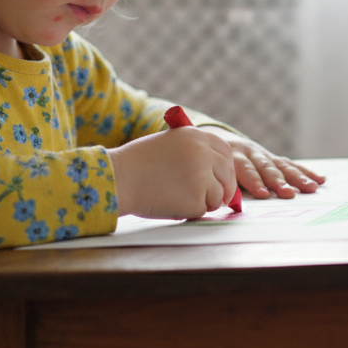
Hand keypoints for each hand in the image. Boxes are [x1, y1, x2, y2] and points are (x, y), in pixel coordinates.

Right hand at [106, 127, 235, 218]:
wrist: (119, 178)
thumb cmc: (136, 164)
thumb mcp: (168, 143)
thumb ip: (191, 151)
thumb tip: (214, 171)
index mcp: (195, 136)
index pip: (224, 151)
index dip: (226, 168)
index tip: (225, 179)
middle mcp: (203, 153)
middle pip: (227, 173)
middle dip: (226, 188)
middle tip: (222, 200)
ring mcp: (202, 175)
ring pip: (218, 194)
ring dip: (206, 202)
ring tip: (179, 198)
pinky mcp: (196, 197)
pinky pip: (202, 209)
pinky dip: (190, 211)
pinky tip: (171, 203)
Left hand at [204, 128, 325, 198]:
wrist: (218, 139)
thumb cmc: (215, 164)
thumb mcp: (214, 169)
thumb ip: (223, 185)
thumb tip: (229, 205)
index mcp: (233, 156)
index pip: (245, 170)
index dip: (254, 182)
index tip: (264, 194)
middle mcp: (251, 153)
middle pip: (267, 168)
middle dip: (279, 182)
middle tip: (289, 193)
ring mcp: (264, 154)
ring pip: (283, 166)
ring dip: (297, 178)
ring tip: (311, 188)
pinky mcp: (274, 157)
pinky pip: (292, 164)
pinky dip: (306, 172)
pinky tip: (321, 179)